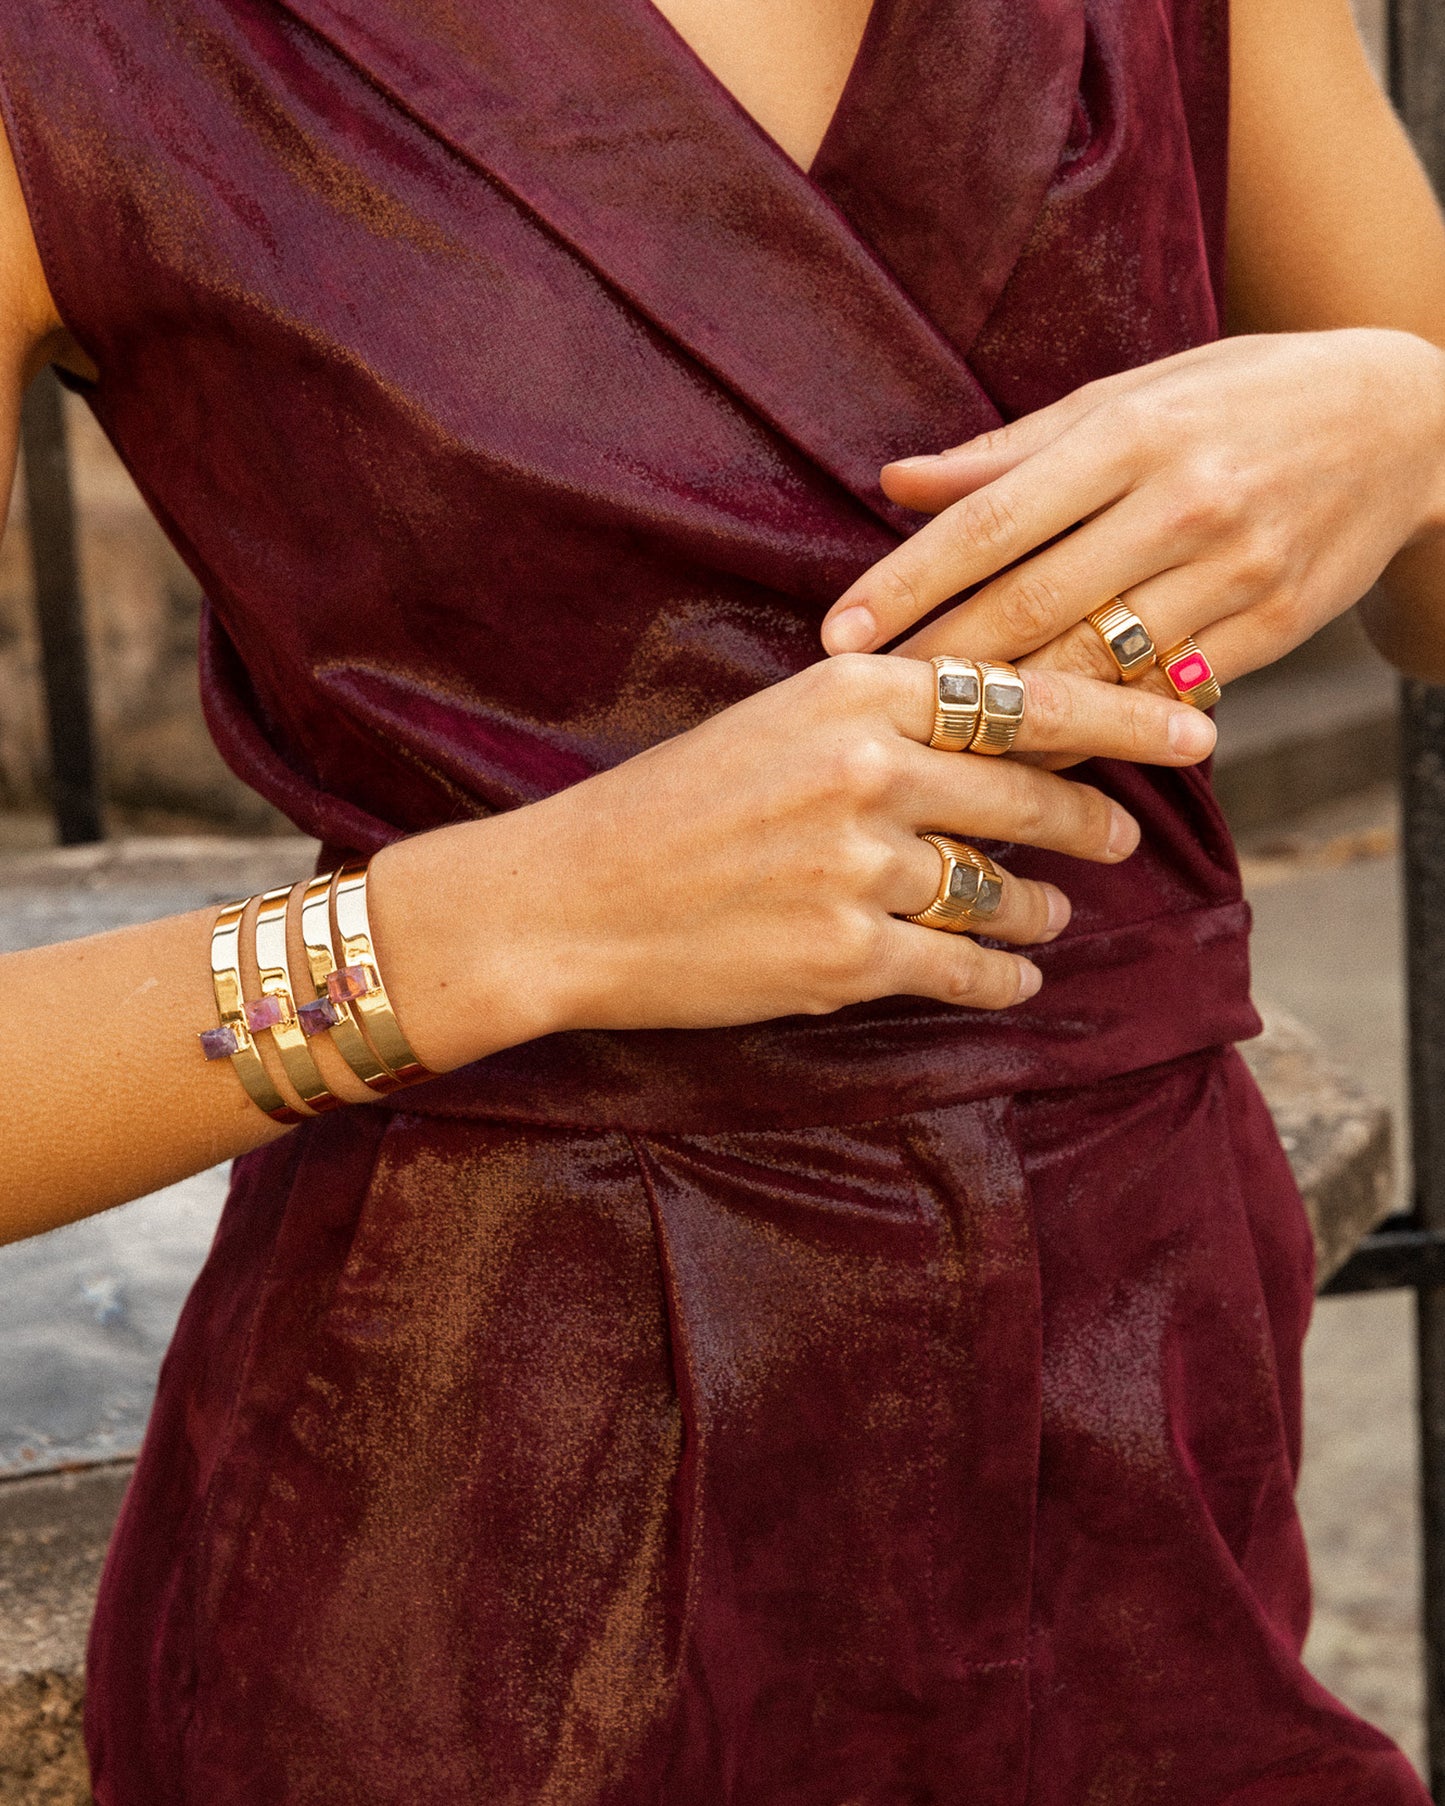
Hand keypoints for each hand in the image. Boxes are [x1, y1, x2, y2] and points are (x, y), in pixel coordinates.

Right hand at [373, 654, 1216, 1062]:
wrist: (566, 899)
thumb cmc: (665, 807)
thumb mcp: (772, 723)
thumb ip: (881, 715)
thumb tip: (990, 733)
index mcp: (852, 687)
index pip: (1024, 694)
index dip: (1125, 715)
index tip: (1197, 730)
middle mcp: (868, 766)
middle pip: (1030, 793)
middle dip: (1095, 819)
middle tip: (1123, 834)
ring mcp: (860, 865)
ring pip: (1004, 891)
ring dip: (1039, 911)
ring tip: (1050, 918)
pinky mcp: (846, 956)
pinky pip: (964, 969)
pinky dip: (1000, 978)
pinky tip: (1010, 979)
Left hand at [818, 330, 1444, 692]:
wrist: (1408, 423)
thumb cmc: (1241, 399)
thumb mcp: (1130, 396)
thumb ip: (1009, 450)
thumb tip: (895, 482)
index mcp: (1130, 433)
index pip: (993, 517)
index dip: (907, 580)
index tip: (838, 631)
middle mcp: (1181, 502)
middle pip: (1031, 602)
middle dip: (937, 661)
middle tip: (859, 706)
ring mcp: (1234, 571)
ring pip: (1095, 664)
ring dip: (1003, 712)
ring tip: (928, 741)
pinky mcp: (1274, 628)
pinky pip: (1162, 697)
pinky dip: (1093, 731)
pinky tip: (1031, 755)